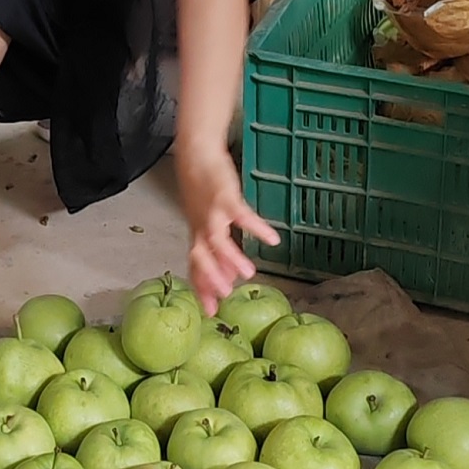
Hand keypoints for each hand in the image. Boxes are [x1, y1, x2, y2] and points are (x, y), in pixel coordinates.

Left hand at [177, 144, 278, 315]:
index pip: (196, 269)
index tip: (210, 312)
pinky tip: (272, 239)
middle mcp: (201, 228)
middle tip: (225, 296)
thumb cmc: (201, 190)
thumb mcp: (208, 224)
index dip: (202, 290)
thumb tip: (228, 276)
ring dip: (232, 258)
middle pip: (201, 257)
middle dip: (211, 278)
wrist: (196, 156)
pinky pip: (242, 215)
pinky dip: (257, 228)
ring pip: (218, 240)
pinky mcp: (226, 197)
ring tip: (249, 274)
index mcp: (197, 237)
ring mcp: (213, 213)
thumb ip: (217, 252)